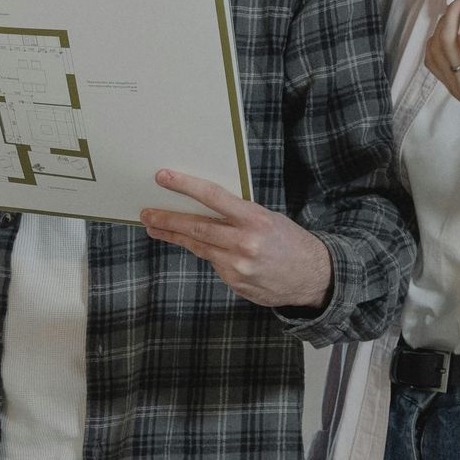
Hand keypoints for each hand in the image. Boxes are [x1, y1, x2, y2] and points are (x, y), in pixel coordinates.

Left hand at [140, 170, 333, 310]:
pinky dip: (206, 253)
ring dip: (174, 236)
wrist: (313, 277)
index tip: (163, 178)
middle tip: (146, 213)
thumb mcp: (268, 219)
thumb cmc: (289, 241)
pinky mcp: (235, 282)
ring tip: (155, 227)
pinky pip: (213, 263)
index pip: (213, 198)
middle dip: (167, 219)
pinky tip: (201, 247)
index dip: (185, 186)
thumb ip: (238, 215)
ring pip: (198, 247)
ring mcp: (238, 266)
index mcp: (255, 219)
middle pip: (196, 228)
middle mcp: (245, 243)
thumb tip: (203, 206)